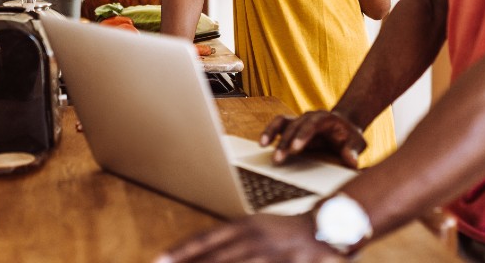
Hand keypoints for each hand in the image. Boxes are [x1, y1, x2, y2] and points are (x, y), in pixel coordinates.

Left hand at [155, 212, 345, 262]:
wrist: (324, 229)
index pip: (205, 239)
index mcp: (243, 225)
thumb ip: (227, 242)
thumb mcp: (252, 228)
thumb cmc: (281, 231)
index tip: (160, 260)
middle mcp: (253, 239)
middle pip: (215, 260)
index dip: (182, 251)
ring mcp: (269, 256)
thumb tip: (195, 253)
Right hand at [261, 111, 365, 168]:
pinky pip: (278, 126)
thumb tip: (352, 160)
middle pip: (294, 126)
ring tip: (263, 146)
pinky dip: (269, 133)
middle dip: (285, 142)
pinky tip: (262, 144)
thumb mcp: (357, 142)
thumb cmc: (349, 136)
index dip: (303, 135)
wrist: (344, 125)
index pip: (312, 124)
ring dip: (272, 133)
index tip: (295, 149)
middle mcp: (309, 116)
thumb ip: (353, 150)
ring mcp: (299, 120)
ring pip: (282, 122)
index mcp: (325, 118)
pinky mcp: (292, 126)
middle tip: (278, 158)